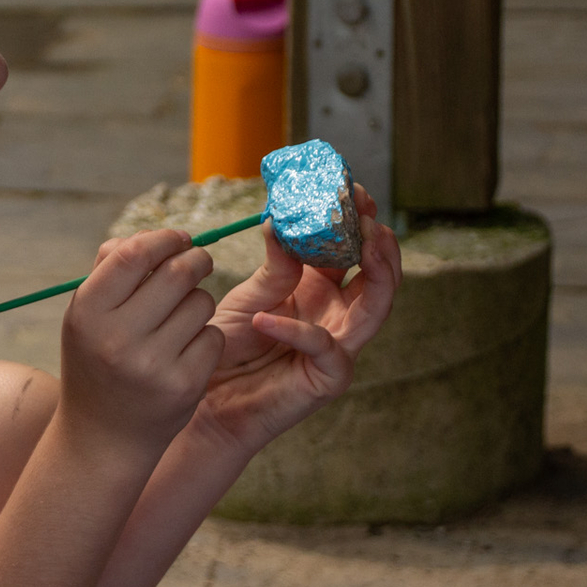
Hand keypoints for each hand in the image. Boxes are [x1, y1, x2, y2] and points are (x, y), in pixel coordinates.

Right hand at [59, 229, 223, 452]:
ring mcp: (152, 364)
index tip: (179, 239)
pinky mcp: (184, 386)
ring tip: (181, 318)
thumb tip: (158, 237)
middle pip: (177, 272)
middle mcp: (116, 337)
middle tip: (199, 262)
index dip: (162, 239)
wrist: (103, 436)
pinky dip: (206, 336)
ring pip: (201, 303)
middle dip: (196, 260)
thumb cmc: (97, 361)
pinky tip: (186, 351)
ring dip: (199, 302)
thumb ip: (112, 269)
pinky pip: (213, 337)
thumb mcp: (87, 316)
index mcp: (87, 312)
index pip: (133, 254)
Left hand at [194, 183, 402, 454]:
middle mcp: (336, 315)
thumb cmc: (227, 346)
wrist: (206, 397)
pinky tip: (264, 317)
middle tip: (368, 212)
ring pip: (377, 308)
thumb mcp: (248, 294)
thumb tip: (280, 220)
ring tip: (367, 241)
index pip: (351, 250)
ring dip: (378, 272)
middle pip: (379, 275)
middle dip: (380, 241)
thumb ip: (274, 264)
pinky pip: (324, 348)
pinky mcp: (327, 378)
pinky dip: (296, 330)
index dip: (356, 221)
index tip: (351, 189)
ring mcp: (337, 346)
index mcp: (319, 290)